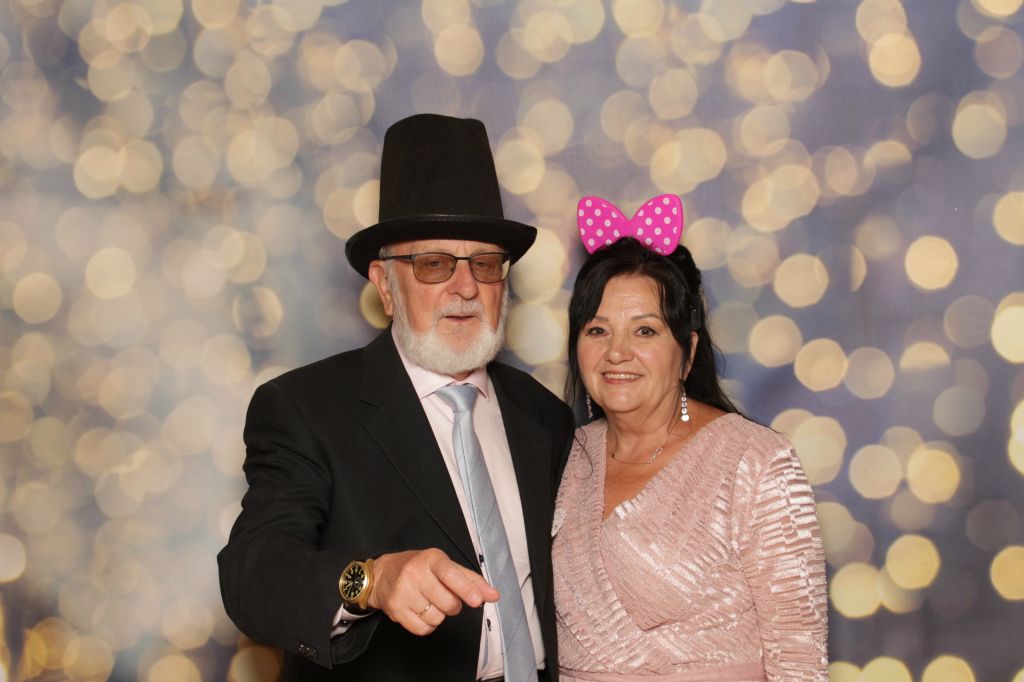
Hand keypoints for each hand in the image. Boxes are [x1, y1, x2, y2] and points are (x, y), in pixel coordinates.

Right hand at [368, 548, 498, 635]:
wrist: (382, 574)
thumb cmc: (419, 569)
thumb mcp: (444, 566)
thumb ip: (470, 580)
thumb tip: (493, 595)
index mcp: (431, 559)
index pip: (451, 574)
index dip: (466, 589)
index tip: (478, 600)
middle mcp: (415, 573)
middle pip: (448, 603)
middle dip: (452, 605)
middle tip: (442, 595)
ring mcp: (403, 591)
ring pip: (436, 618)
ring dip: (438, 615)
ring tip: (428, 601)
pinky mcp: (395, 609)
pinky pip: (422, 629)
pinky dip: (427, 625)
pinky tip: (420, 611)